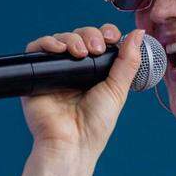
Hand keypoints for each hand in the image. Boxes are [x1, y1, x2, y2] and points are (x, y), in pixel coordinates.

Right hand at [20, 24, 145, 156]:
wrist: (72, 142)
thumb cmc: (96, 124)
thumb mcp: (117, 89)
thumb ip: (128, 61)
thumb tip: (139, 34)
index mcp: (96, 71)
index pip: (100, 40)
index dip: (105, 33)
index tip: (112, 37)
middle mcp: (75, 69)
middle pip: (80, 35)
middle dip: (90, 35)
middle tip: (96, 49)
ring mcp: (55, 70)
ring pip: (61, 39)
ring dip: (72, 39)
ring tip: (80, 53)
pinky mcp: (37, 74)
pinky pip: (36, 49)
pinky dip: (47, 43)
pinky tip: (59, 50)